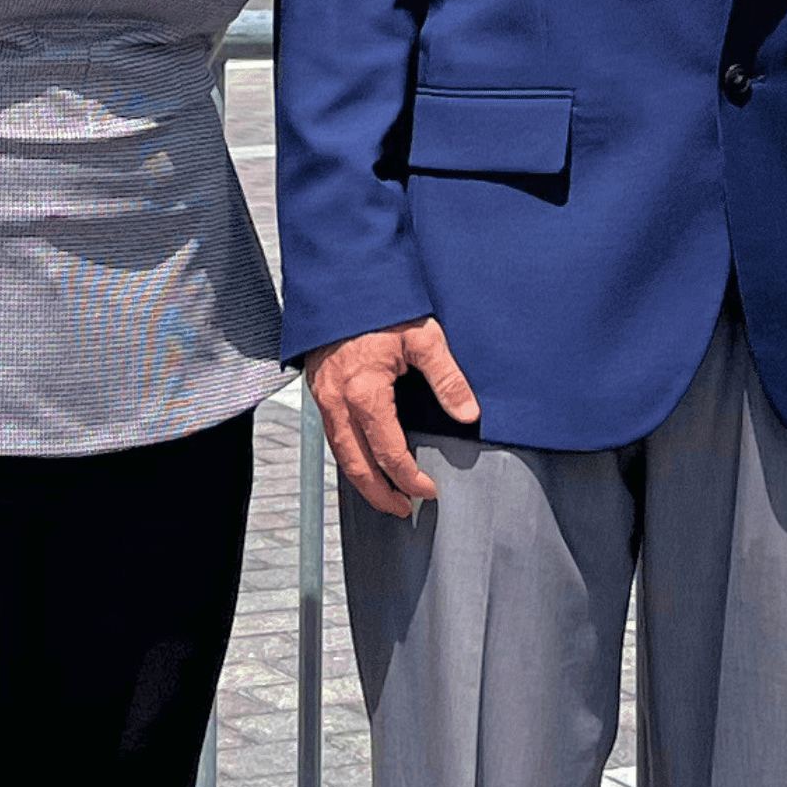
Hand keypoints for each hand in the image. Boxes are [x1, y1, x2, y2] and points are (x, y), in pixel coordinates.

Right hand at [304, 318, 480, 518]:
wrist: (341, 276)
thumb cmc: (380, 302)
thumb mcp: (423, 335)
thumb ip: (447, 377)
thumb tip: (469, 413)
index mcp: (364, 392)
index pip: (388, 452)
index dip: (409, 476)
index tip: (429, 489)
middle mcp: (337, 401)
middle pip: (356, 465)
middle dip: (380, 493)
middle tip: (403, 510)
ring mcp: (322, 396)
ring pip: (340, 453)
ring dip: (362, 479)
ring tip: (385, 494)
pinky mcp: (318, 388)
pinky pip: (332, 434)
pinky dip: (348, 455)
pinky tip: (363, 459)